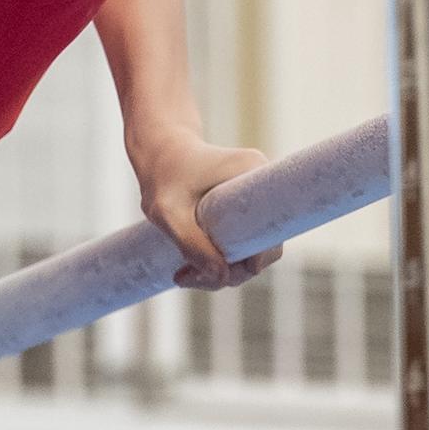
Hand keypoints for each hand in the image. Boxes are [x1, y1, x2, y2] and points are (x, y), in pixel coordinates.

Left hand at [129, 125, 280, 290]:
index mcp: (253, 173)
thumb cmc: (162, 175)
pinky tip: (187, 269)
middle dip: (229, 271)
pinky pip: (238, 243)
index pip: (271, 232)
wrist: (157, 150)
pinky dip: (217, 259)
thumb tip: (222, 279)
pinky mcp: (240, 210)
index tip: (221, 271)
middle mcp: (260, 186)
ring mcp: (252, 200)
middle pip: (260, 247)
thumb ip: (191, 243)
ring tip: (182, 276)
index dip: (255, 260)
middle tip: (187, 278)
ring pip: (247, 250)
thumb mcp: (168, 211)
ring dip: (220, 270)